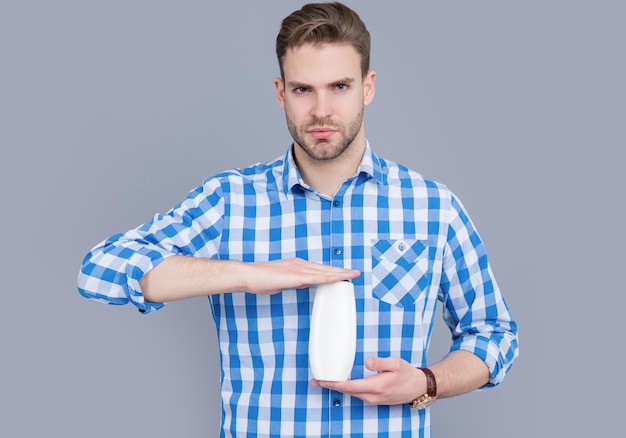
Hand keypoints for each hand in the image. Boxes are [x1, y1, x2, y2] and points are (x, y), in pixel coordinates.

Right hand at [243, 258, 359, 294]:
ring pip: (324, 271)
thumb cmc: (260, 280)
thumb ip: (294, 282)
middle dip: (341, 271)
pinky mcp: (296, 275)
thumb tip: (303, 284)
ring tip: (352, 274)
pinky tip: (338, 279)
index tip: (343, 274)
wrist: (248, 275)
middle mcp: (300, 264)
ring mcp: (298, 268)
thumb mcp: (281, 282)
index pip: (319, 269)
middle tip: (355, 272)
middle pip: (325, 268)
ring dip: (339, 273)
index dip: (332, 271)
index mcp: (296, 265)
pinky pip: (317, 277)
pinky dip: (329, 278)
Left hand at [310, 357, 425, 405]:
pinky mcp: (373, 399)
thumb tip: (366, 362)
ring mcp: (372, 399)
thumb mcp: (396, 364)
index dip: (333, 383)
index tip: (321, 380)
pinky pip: (356, 394)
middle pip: (346, 391)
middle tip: (315, 380)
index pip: (349, 386)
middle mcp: (372, 396)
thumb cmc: (407, 375)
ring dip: (337, 387)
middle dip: (330, 386)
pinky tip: (341, 383)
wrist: (418, 387)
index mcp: (376, 387)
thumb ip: (380, 362)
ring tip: (325, 380)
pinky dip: (346, 388)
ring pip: (351, 393)